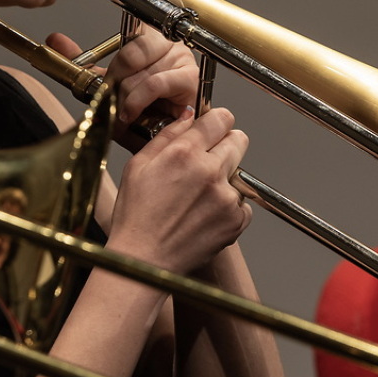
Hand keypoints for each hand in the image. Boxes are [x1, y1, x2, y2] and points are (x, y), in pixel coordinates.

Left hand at [47, 0, 197, 146]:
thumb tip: (55, 40)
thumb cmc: (136, 111)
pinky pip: (156, 83)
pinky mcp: (188, 80)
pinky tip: (131, 112)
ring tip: (121, 108)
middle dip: (117, 70)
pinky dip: (137, 100)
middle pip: (136, 41)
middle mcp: (168, 41)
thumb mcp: (102, 84)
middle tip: (109, 89)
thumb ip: (79, 62)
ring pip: (141, 66)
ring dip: (125, 92)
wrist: (157, 142)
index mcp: (148, 35)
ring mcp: (181, 59)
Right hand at [105, 107, 250, 274]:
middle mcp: (210, 172)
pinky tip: (204, 215)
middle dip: (226, 145)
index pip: (219, 119)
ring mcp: (226, 198)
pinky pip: (241, 203)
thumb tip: (188, 116)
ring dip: (225, 179)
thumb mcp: (138, 166)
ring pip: (239, 173)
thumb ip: (167, 136)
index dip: (216, 121)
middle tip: (209, 160)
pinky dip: (228, 207)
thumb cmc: (136, 216)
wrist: (144, 260)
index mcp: (184, 154)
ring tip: (198, 197)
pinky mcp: (236, 221)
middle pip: (238, 140)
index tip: (213, 128)